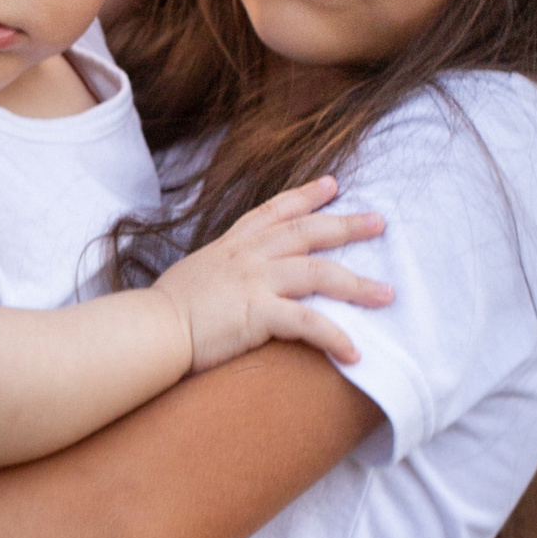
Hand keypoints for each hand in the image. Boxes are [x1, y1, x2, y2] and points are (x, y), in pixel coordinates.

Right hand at [153, 178, 392, 373]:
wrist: (149, 330)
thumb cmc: (163, 311)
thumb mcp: (194, 275)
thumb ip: (218, 273)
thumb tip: (227, 284)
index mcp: (232, 245)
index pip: (275, 210)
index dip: (306, 195)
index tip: (333, 184)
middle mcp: (248, 256)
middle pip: (308, 231)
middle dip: (347, 225)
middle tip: (379, 221)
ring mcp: (255, 282)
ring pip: (320, 272)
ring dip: (358, 285)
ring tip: (387, 294)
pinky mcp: (259, 314)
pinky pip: (308, 323)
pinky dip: (335, 337)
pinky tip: (355, 353)